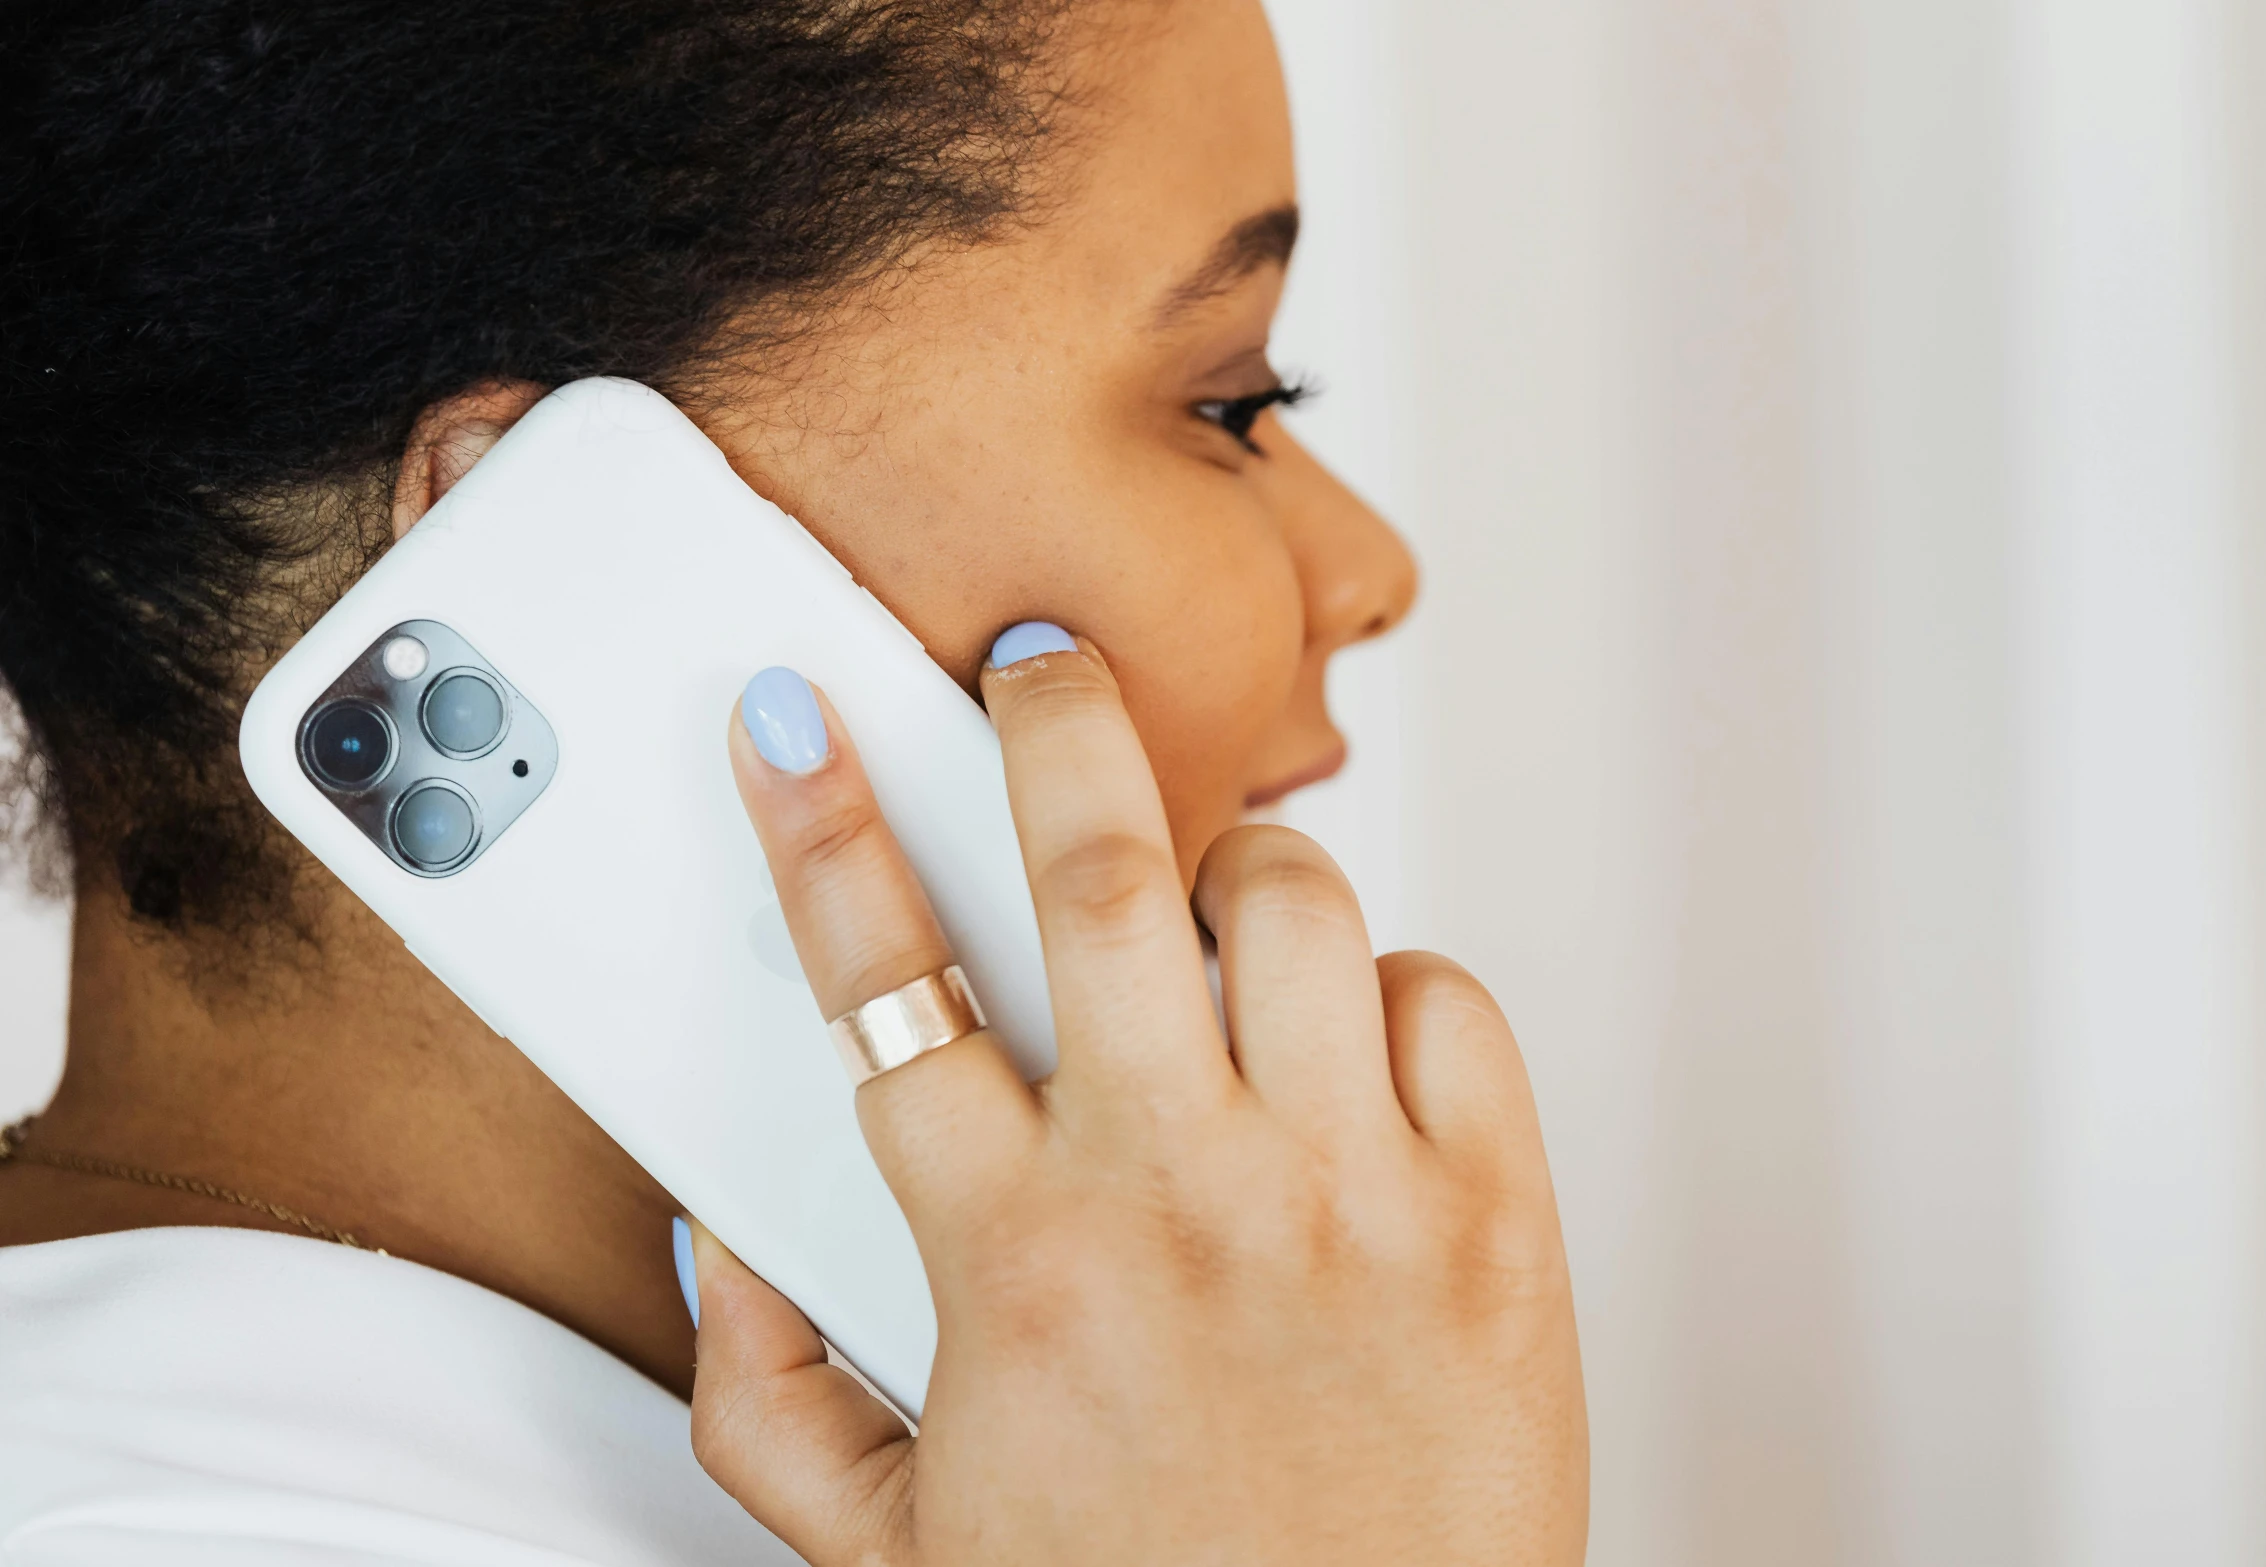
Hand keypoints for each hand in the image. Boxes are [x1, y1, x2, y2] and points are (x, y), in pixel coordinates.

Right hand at [689, 634, 1587, 1564]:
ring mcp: (1351, 1192)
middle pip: (1103, 866)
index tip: (793, 723)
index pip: (885, 987)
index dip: (820, 826)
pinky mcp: (1496, 1217)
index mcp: (1015, 1262)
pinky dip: (1394, 993)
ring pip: (1294, 903)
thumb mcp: (888, 1546)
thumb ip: (765, 1391)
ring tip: (1217, 928)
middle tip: (1039, 665)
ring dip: (1241, 879)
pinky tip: (1354, 1064)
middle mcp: (1179, 1192)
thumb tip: (720, 1228)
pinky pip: (1447, 998)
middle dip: (1054, 718)